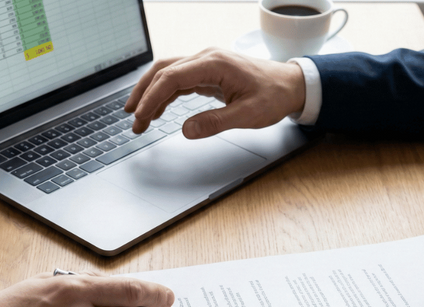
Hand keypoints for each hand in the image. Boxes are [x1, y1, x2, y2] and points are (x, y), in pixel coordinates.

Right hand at [125, 47, 305, 138]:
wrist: (290, 86)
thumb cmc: (273, 97)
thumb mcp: (247, 115)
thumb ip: (215, 123)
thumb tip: (186, 131)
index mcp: (214, 64)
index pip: (172, 77)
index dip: (151, 97)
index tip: (140, 116)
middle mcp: (206, 59)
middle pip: (163, 70)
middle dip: (143, 94)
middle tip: (133, 119)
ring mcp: (206, 64)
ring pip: (167, 73)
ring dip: (150, 93)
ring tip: (139, 117)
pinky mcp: (207, 73)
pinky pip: (178, 80)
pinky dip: (164, 95)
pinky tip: (157, 111)